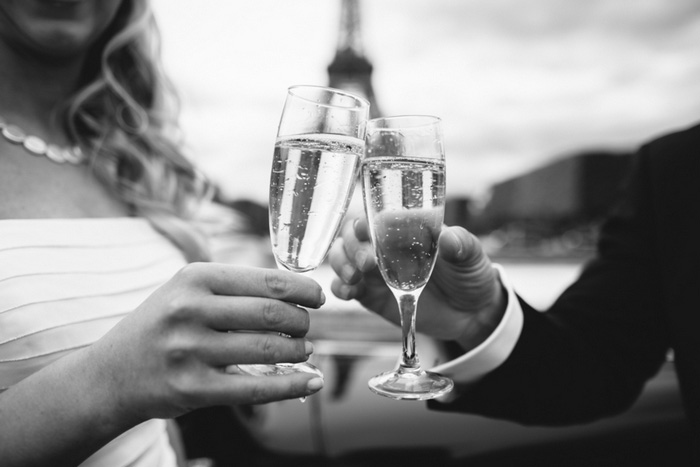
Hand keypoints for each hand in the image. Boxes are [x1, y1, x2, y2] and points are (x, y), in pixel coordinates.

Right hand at [84, 263, 324, 424]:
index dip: (303, 289)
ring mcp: (189, 350)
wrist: (111, 375)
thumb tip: (293, 289)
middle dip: (302, 322)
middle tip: (307, 328)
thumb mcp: (184, 290)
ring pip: (268, 349)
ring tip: (305, 351)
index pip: (267, 281)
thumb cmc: (160, 326)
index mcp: (194, 278)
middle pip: (272, 313)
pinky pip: (255, 388)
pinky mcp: (192, 389)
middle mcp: (190, 310)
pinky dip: (292, 386)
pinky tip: (312, 381)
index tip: (318, 297)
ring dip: (299, 351)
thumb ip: (231, 286)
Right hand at [329, 218, 506, 350]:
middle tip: (367, 264)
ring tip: (354, 278)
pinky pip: (345, 287)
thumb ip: (461, 245)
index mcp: (408, 229)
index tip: (366, 230)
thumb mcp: (472, 257)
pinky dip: (340, 287)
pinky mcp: (372, 294)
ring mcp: (376, 270)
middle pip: (353, 235)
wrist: (472, 313)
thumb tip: (448, 238)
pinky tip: (349, 292)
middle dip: (353, 246)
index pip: (379, 216)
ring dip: (341, 263)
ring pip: (343, 257)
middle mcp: (387, 246)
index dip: (367, 221)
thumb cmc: (471, 275)